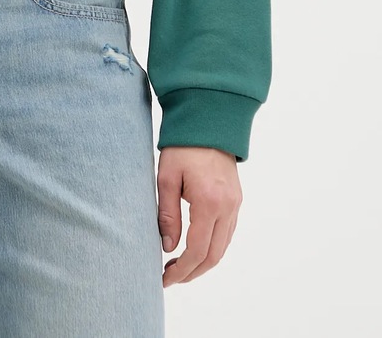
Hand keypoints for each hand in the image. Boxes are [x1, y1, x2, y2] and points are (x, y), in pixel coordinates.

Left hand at [157, 146, 241, 287]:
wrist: (208, 121)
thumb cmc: (183, 146)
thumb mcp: (166, 177)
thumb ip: (167, 214)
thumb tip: (168, 248)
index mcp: (208, 202)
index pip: (196, 250)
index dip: (181, 270)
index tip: (164, 278)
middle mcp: (227, 207)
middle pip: (213, 255)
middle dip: (192, 272)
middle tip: (170, 277)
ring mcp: (235, 204)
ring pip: (223, 247)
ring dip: (203, 262)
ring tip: (179, 266)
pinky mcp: (236, 200)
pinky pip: (227, 234)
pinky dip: (213, 248)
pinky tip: (195, 248)